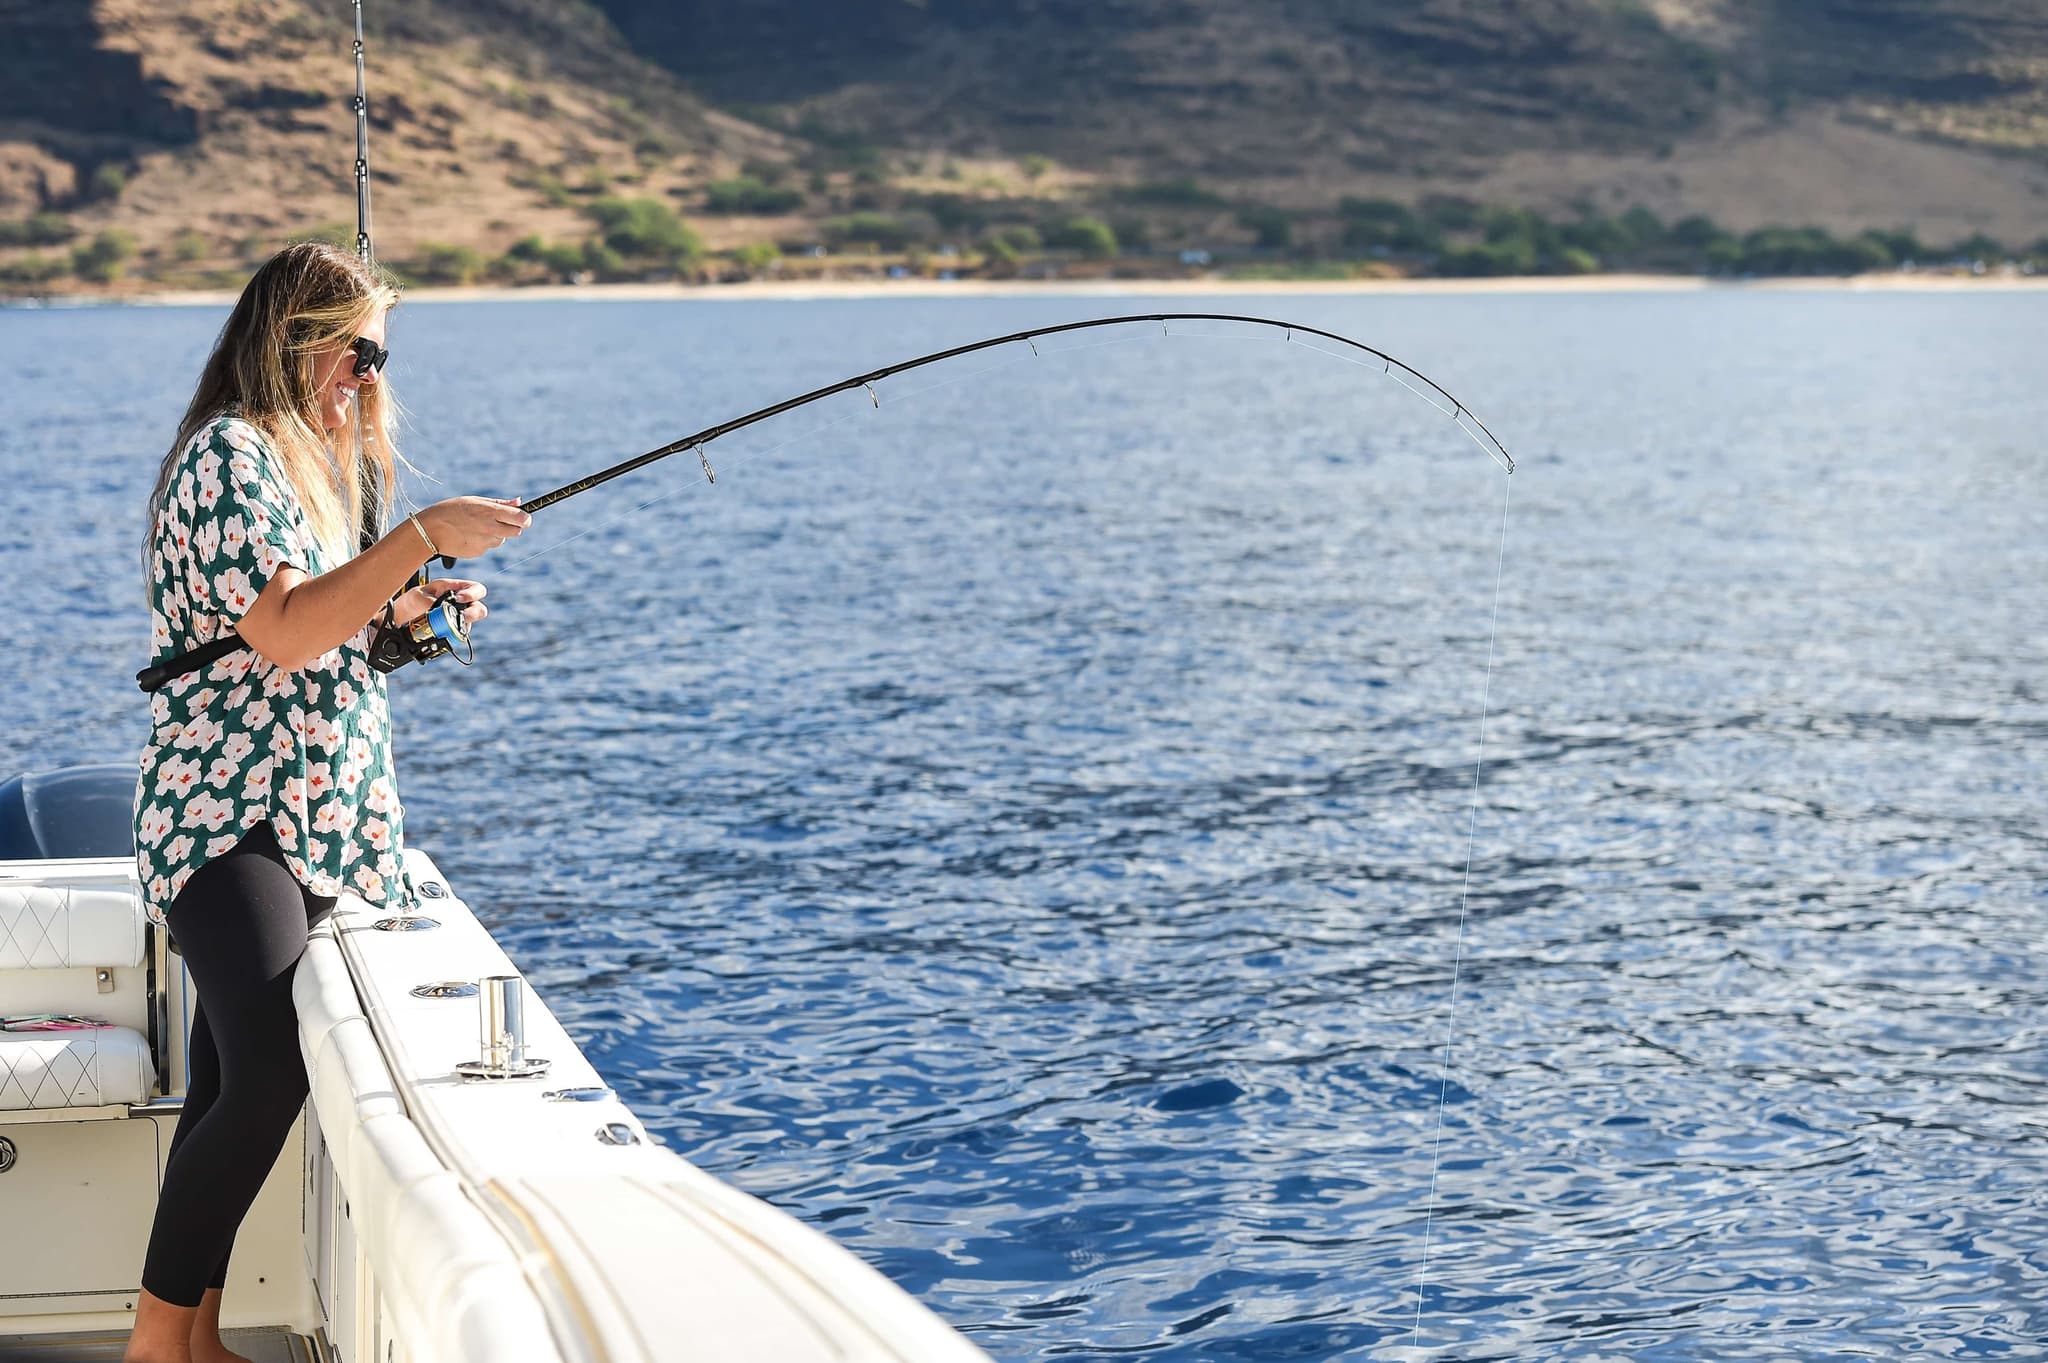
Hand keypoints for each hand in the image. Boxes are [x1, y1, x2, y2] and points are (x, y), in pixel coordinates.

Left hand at [392, 578, 487, 628]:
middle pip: (480, 610)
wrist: (406, 616)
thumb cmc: (415, 600)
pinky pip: (458, 636)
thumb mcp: (418, 595)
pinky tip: (441, 633)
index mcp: (457, 589)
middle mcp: (463, 605)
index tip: (459, 599)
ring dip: (461, 626)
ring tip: (448, 626)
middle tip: (461, 616)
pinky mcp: (454, 632)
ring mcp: (459, 619)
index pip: (477, 589)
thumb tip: (436, 608)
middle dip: (472, 613)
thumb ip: (428, 600)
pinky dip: (450, 635)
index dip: (473, 594)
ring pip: (470, 624)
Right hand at [413, 496, 529, 559]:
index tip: (522, 518)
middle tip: (497, 521)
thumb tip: (519, 502)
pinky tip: (468, 535)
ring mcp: (485, 542)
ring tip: (475, 527)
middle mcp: (491, 528)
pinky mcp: (479, 552)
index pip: (522, 519)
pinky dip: (482, 542)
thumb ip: (500, 503)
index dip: (525, 519)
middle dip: (512, 527)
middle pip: (516, 531)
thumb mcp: (474, 500)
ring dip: (495, 535)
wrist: (429, 530)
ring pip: (501, 540)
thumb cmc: (450, 510)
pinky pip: (488, 547)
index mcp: (491, 512)